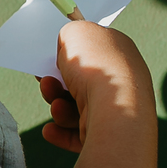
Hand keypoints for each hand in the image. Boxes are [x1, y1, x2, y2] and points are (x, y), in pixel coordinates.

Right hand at [39, 23, 152, 152]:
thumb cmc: (98, 67)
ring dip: (58, 106)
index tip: (49, 59)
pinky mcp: (108, 135)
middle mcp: (122, 82)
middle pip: (80, 83)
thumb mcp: (77, 32)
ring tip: (56, 104)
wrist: (115, 109)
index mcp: (120, 53)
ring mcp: (117, 111)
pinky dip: (61, 132)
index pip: (92, 52)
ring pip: (76, 108)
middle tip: (45, 80)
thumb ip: (69, 34)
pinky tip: (50, 130)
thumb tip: (67, 47)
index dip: (69, 54)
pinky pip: (78, 134)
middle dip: (58, 83)